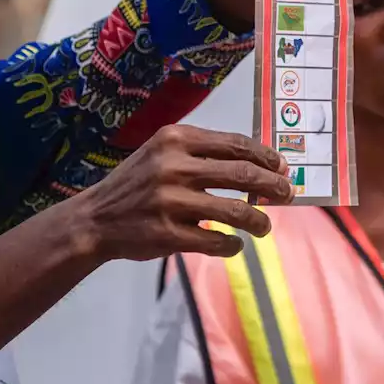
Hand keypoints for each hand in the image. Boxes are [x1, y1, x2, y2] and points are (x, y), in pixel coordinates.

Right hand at [73, 125, 294, 260]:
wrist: (95, 219)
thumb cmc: (138, 183)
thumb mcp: (163, 153)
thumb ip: (203, 153)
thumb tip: (260, 164)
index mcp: (176, 138)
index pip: (235, 144)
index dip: (265, 157)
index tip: (283, 168)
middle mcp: (173, 166)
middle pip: (241, 174)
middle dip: (272, 186)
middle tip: (288, 195)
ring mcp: (170, 201)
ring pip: (234, 211)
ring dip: (258, 221)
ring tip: (264, 226)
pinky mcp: (167, 234)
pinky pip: (215, 240)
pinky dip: (232, 245)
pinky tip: (235, 244)